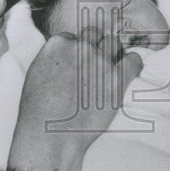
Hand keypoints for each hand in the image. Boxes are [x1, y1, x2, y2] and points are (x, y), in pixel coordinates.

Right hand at [8, 24, 142, 170]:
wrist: (50, 135)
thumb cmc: (38, 113)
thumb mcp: (35, 76)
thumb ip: (52, 60)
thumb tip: (63, 59)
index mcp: (57, 45)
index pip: (73, 36)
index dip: (76, 50)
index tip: (77, 64)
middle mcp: (80, 48)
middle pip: (94, 35)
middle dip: (95, 47)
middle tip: (94, 65)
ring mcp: (100, 62)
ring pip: (114, 44)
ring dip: (113, 54)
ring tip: (110, 70)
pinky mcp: (117, 78)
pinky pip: (134, 61)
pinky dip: (133, 65)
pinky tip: (130, 72)